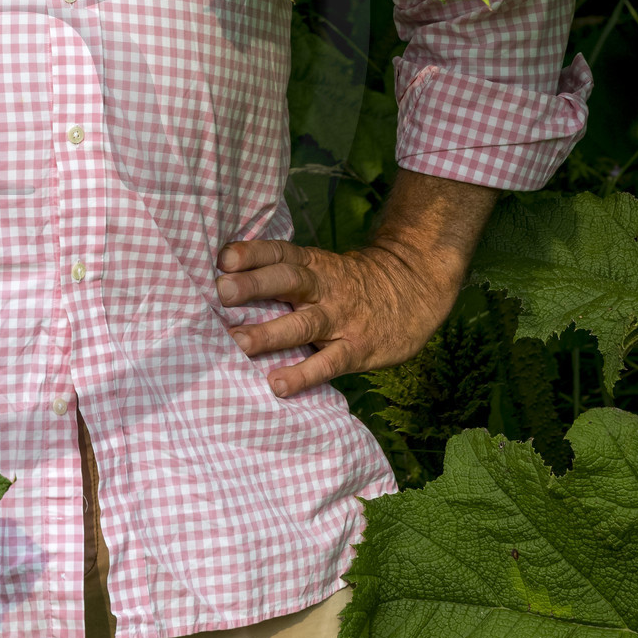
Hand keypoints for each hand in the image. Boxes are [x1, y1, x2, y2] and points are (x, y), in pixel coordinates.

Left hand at [215, 171, 496, 399]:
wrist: (415, 288)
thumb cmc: (352, 282)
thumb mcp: (322, 267)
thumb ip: (284, 274)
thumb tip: (226, 281)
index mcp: (313, 264)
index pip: (279, 253)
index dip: (252, 254)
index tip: (222, 259)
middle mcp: (324, 287)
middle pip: (288, 280)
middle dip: (254, 286)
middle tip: (221, 293)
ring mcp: (341, 318)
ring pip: (304, 323)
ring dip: (270, 333)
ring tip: (238, 343)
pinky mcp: (357, 349)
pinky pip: (328, 363)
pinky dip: (303, 374)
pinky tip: (278, 384)